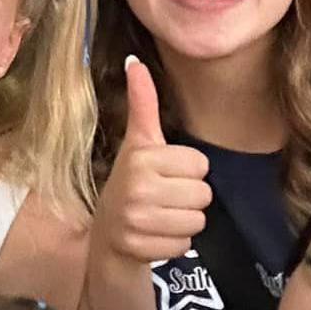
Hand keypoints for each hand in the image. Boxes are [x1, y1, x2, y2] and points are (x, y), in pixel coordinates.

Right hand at [94, 57, 212, 265]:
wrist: (107, 231)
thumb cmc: (131, 180)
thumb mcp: (138, 142)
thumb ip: (142, 103)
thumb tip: (134, 60)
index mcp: (141, 157)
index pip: (200, 165)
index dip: (187, 171)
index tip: (164, 174)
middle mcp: (137, 187)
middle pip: (203, 194)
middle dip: (188, 198)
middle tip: (163, 197)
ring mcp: (138, 220)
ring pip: (197, 221)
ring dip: (183, 221)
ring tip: (160, 215)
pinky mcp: (142, 248)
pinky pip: (185, 244)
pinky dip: (174, 243)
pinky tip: (155, 234)